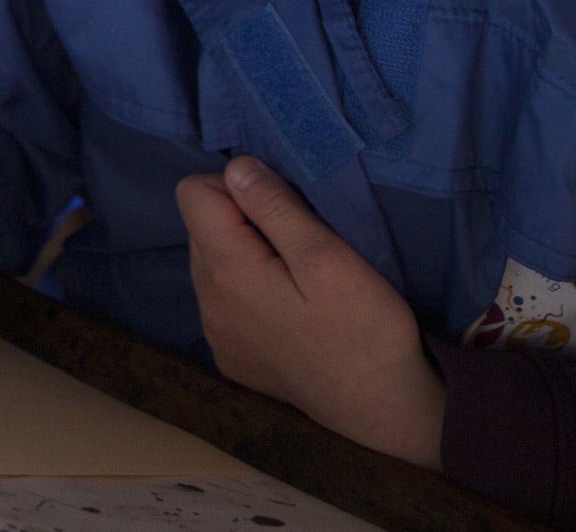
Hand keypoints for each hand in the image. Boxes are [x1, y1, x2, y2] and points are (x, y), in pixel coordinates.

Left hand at [177, 155, 444, 467]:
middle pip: (201, 228)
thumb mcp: (327, 256)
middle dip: (242, 220)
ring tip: (298, 275)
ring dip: (246, 255)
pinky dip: (250, 291)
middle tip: (299, 240)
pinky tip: (292, 309)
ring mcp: (217, 336)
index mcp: (226, 273)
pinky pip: (224, 302)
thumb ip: (274, 207)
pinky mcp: (232, 358)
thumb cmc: (365, 329)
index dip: (237, 185)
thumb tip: (235, 167)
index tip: (283, 205)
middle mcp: (207, 305)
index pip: (191, 193)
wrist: (384, 409)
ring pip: (212, 265)